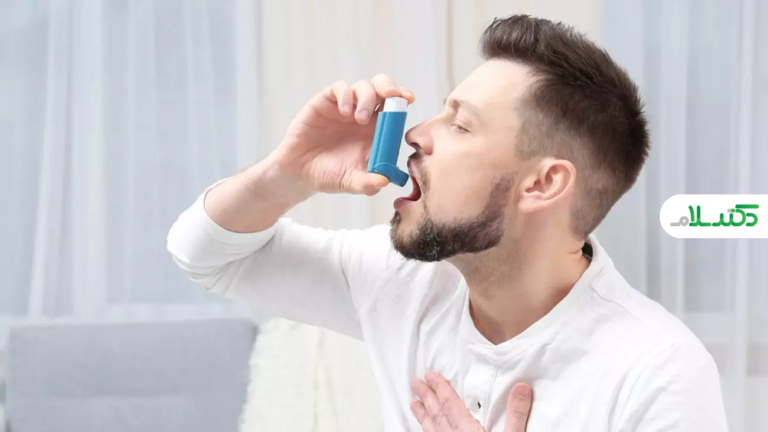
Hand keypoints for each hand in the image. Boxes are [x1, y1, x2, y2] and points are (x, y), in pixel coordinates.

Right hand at [272, 74, 415, 195]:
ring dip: (366, 98)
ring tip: (358, 118)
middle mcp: (363, 115)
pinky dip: (345, 95)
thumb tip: (384, 181)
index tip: (409, 99)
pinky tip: (343, 111)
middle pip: (382, 88)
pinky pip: (339, 88)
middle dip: (390, 87)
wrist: (299, 173)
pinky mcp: (325, 102)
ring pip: (363, 86)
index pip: (395, 108)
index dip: (403, 99)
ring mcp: (345, 107)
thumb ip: (368, 183)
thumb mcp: (351, 182)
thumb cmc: (329, 176)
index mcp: (376, 131)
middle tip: (391, 96)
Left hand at [410, 372, 532, 431]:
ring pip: (431, 430)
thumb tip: (521, 387)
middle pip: (437, 414)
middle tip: (415, 383)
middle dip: (426, 397)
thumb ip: (517, 414)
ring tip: (413, 404)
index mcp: (468, 431)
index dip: (440, 388)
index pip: (451, 404)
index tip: (430, 375)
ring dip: (423, 416)